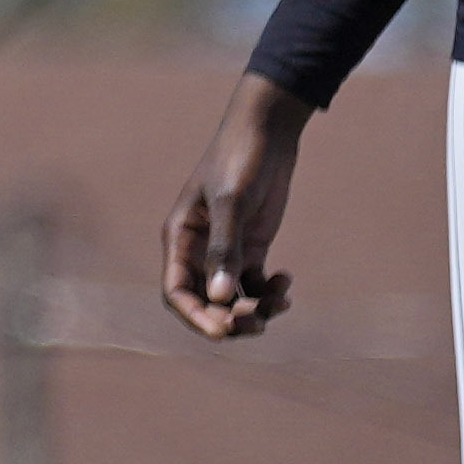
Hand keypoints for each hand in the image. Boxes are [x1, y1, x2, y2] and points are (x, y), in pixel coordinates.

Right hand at [162, 80, 309, 339]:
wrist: (266, 133)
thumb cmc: (239, 160)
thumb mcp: (231, 203)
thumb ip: (225, 249)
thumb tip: (221, 297)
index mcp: (181, 239)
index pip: (177, 292)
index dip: (196, 316)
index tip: (225, 330)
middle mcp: (199, 250)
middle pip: (205, 302)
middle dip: (229, 319)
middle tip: (259, 322)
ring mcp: (226, 250)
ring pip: (232, 298)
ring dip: (254, 309)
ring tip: (282, 301)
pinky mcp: (251, 246)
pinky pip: (254, 284)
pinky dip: (269, 292)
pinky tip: (286, 280)